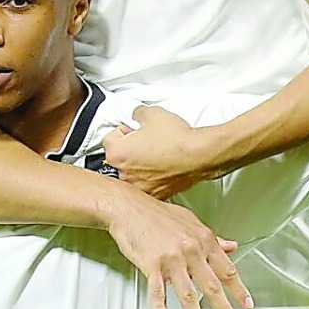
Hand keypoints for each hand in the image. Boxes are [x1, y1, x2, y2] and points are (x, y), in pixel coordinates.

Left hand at [102, 105, 224, 196]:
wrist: (199, 155)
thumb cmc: (176, 138)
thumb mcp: (150, 113)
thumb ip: (136, 113)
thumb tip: (136, 116)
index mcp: (117, 155)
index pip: (109, 139)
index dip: (123, 131)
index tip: (132, 130)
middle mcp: (125, 175)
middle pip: (119, 158)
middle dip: (130, 149)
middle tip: (146, 141)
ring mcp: (141, 187)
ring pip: (133, 173)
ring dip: (140, 164)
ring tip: (157, 153)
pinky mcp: (157, 195)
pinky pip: (148, 184)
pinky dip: (153, 176)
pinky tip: (164, 165)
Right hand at [104, 189, 251, 308]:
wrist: (128, 207)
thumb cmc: (156, 214)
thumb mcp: (190, 221)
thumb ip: (212, 237)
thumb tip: (231, 246)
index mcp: (203, 240)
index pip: (227, 269)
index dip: (239, 289)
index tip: (247, 304)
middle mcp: (191, 250)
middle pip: (212, 286)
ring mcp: (171, 258)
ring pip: (188, 294)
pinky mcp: (152, 264)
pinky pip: (158, 292)